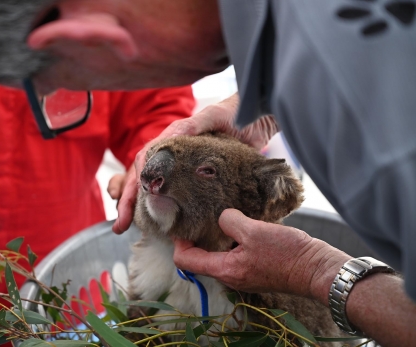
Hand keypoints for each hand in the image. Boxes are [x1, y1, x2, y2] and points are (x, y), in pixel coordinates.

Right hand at [113, 93, 279, 232]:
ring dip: (136, 207)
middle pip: (141, 178)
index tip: (131, 199)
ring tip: (125, 226)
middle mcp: (171, 155)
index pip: (144, 160)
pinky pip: (171, 196)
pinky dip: (159, 209)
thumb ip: (192, 124)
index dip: (135, 180)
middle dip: (127, 202)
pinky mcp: (195, 182)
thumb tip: (170, 139)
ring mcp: (182, 170)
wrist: (258, 120)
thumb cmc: (235, 113)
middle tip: (120, 224)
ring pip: (151, 188)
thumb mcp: (214, 115)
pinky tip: (154, 224)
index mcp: (171, 139)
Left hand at [173, 209, 350, 303]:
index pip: (187, 261)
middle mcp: (230, 275)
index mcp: (225, 269)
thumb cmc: (287, 254)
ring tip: (217, 216)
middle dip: (196, 238)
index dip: (179, 243)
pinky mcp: (255, 267)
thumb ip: (230, 222)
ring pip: (218, 254)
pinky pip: (234, 253)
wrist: (317, 269)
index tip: (180, 225)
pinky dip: (231, 239)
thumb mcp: (254, 231)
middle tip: (197, 216)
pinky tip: (239, 222)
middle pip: (200, 258)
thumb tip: (222, 218)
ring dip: (215, 237)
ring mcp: (243, 273)